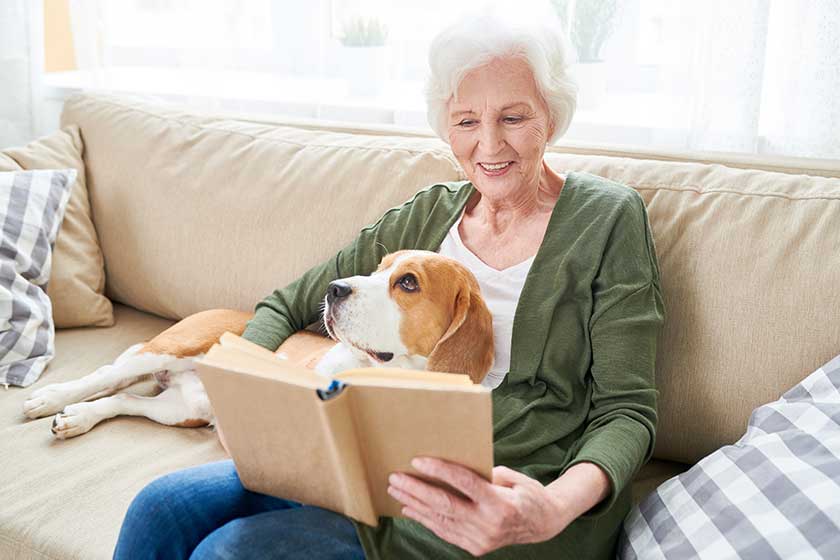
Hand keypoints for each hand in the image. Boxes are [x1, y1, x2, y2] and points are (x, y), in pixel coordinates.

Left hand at [387, 457, 571, 555]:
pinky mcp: (475, 548)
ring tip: (396, 490)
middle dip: (417, 490)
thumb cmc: (527, 493)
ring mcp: (481, 539)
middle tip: (396, 477)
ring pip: (440, 520)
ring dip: (415, 504)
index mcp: (500, 503)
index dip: (439, 471)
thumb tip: (452, 467)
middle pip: (445, 504)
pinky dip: (425, 520)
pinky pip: (445, 532)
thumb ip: (484, 474)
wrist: (543, 525)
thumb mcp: (512, 477)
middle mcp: (488, 524)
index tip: (418, 460)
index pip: (464, 483)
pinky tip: (410, 508)